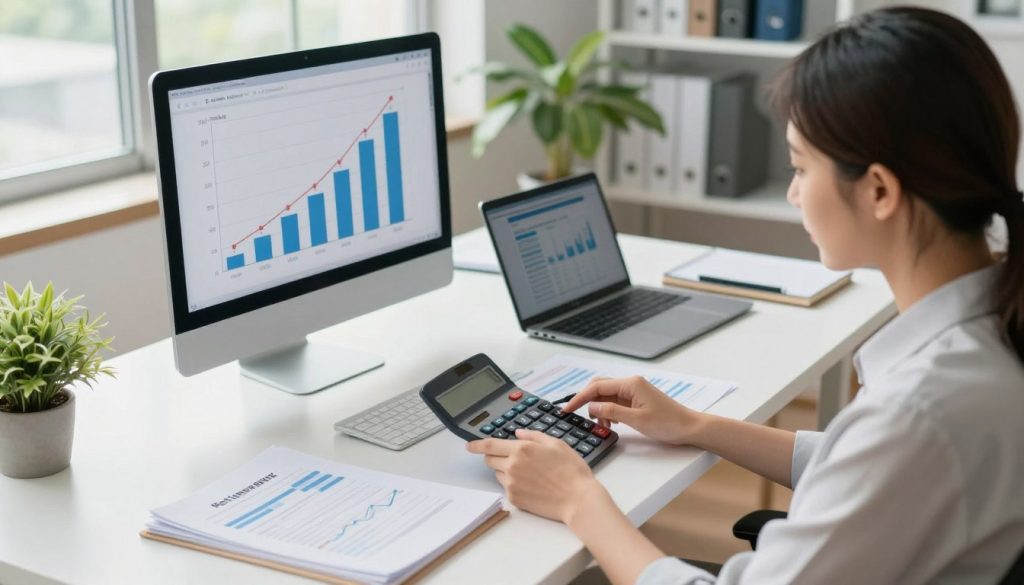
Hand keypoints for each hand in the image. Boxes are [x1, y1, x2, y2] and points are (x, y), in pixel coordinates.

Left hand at [466, 429, 603, 523]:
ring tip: (529, 473)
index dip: (476, 445)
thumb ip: (533, 436)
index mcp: (521, 449)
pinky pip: (506, 487)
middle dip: (495, 456)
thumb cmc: (571, 470)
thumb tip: (518, 433)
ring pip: (498, 474)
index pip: (489, 445)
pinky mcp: (515, 498)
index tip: (469, 446)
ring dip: (505, 470)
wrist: (578, 499)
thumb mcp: (556, 443)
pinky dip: (513, 484)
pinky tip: (532, 485)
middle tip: (512, 458)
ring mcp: (512, 484)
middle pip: (490, 460)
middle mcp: (512, 466)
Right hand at [561, 376, 703, 445]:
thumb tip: (592, 408)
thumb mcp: (636, 420)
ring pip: (607, 396)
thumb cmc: (668, 423)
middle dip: (587, 401)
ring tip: (599, 425)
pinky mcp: (637, 400)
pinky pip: (616, 402)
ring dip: (598, 409)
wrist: (689, 428)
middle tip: (576, 415)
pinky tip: (609, 423)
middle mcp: (631, 384)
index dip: (580, 398)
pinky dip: (608, 412)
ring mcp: (634, 391)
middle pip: (599, 387)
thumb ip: (612, 412)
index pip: (597, 387)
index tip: (566, 409)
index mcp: (630, 384)